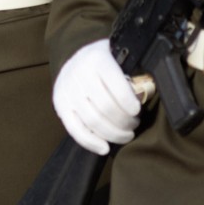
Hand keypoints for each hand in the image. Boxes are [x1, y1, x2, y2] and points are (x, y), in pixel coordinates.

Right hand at [52, 39, 143, 153]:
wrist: (74, 57)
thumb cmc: (104, 60)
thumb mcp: (118, 56)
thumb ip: (130, 72)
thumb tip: (144, 94)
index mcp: (98, 59)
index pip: (116, 86)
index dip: (129, 102)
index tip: (138, 111)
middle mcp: (79, 73)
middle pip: (106, 107)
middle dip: (125, 122)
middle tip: (134, 124)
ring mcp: (67, 90)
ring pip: (92, 121)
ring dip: (113, 134)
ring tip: (125, 134)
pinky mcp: (59, 104)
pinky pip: (74, 129)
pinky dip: (91, 143)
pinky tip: (104, 148)